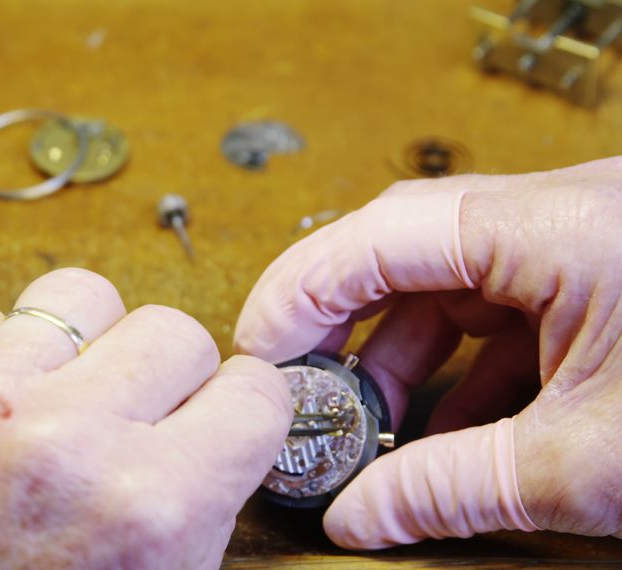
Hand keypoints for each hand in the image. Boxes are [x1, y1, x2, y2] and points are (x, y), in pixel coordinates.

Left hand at [0, 268, 291, 567]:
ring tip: (62, 394)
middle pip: (171, 330)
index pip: (254, 391)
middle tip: (136, 418)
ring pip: (77, 297)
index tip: (216, 419)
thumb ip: (200, 510)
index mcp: (146, 512)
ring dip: (84, 345)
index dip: (238, 411)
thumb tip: (221, 431)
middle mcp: (63, 444)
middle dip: (166, 378)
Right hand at [234, 157, 621, 548]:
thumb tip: (356, 520)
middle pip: (408, 252)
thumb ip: (453, 490)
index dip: (304, 290)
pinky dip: (463, 370)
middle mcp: (565, 216)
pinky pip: (502, 310)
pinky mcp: (600, 280)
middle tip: (305, 398)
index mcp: (562, 229)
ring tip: (375, 434)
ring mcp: (583, 245)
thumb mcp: (587, 464)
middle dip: (348, 331)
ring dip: (405, 359)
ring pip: (452, 283)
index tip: (260, 353)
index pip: (385, 233)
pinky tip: (446, 434)